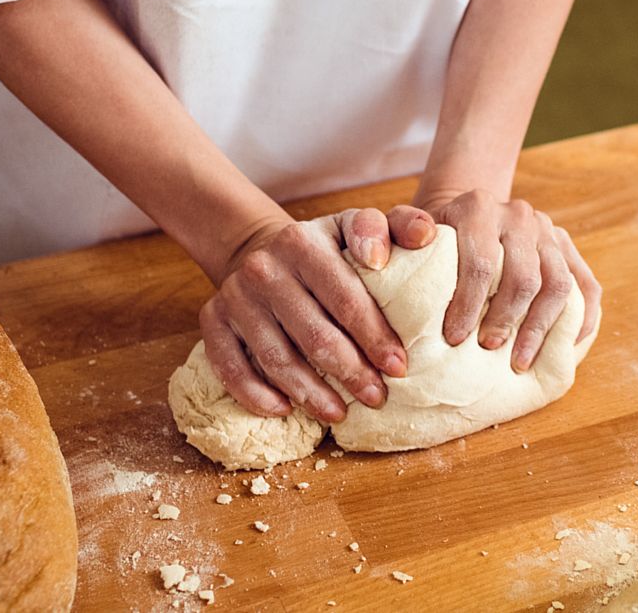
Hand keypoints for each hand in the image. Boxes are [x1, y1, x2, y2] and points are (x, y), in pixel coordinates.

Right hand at [198, 206, 436, 420]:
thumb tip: (425, 235)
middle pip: (314, 335)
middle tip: (377, 398)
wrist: (259, 248)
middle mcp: (264, 269)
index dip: (376, 337)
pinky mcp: (212, 320)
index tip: (400, 367)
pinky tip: (284, 410)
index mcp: (302, 242)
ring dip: (311, 394)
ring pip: (276, 358)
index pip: (346, 299)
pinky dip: (256, 394)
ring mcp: (235, 297)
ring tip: (340, 413)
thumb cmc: (325, 247)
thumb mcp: (357, 225)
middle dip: (351, 373)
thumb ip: (396, 225)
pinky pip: (230, 367)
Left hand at [416, 190, 601, 371]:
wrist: (467, 212)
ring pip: (558, 283)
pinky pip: (586, 284)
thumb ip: (400, 233)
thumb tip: (397, 253)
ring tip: (519, 360)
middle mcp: (518, 215)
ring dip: (540, 328)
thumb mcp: (409, 227)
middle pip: (523, 277)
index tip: (455, 340)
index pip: (481, 264)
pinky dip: (581, 318)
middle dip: (506, 320)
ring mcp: (548, 230)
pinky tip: (567, 347)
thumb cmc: (433, 235)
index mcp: (478, 208)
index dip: (469, 307)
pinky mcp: (566, 245)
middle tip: (488, 351)